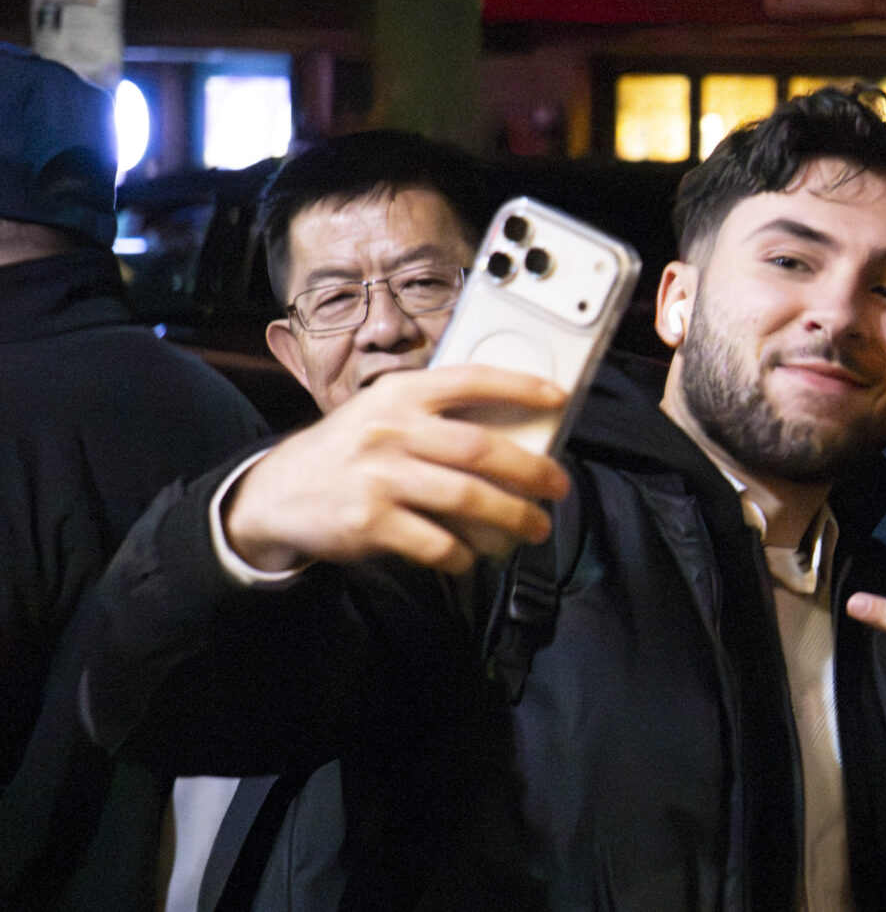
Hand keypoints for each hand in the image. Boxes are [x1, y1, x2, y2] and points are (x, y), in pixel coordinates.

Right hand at [224, 365, 571, 574]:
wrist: (276, 494)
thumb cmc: (347, 452)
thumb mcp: (381, 414)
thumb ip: (435, 417)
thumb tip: (512, 435)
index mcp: (398, 396)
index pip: (468, 380)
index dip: (518, 385)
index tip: (557, 396)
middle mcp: (390, 431)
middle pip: (478, 448)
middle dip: (531, 470)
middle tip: (558, 486)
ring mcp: (378, 477)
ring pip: (466, 498)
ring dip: (512, 516)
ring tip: (534, 526)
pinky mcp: (369, 522)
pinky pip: (435, 542)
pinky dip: (463, 553)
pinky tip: (472, 555)